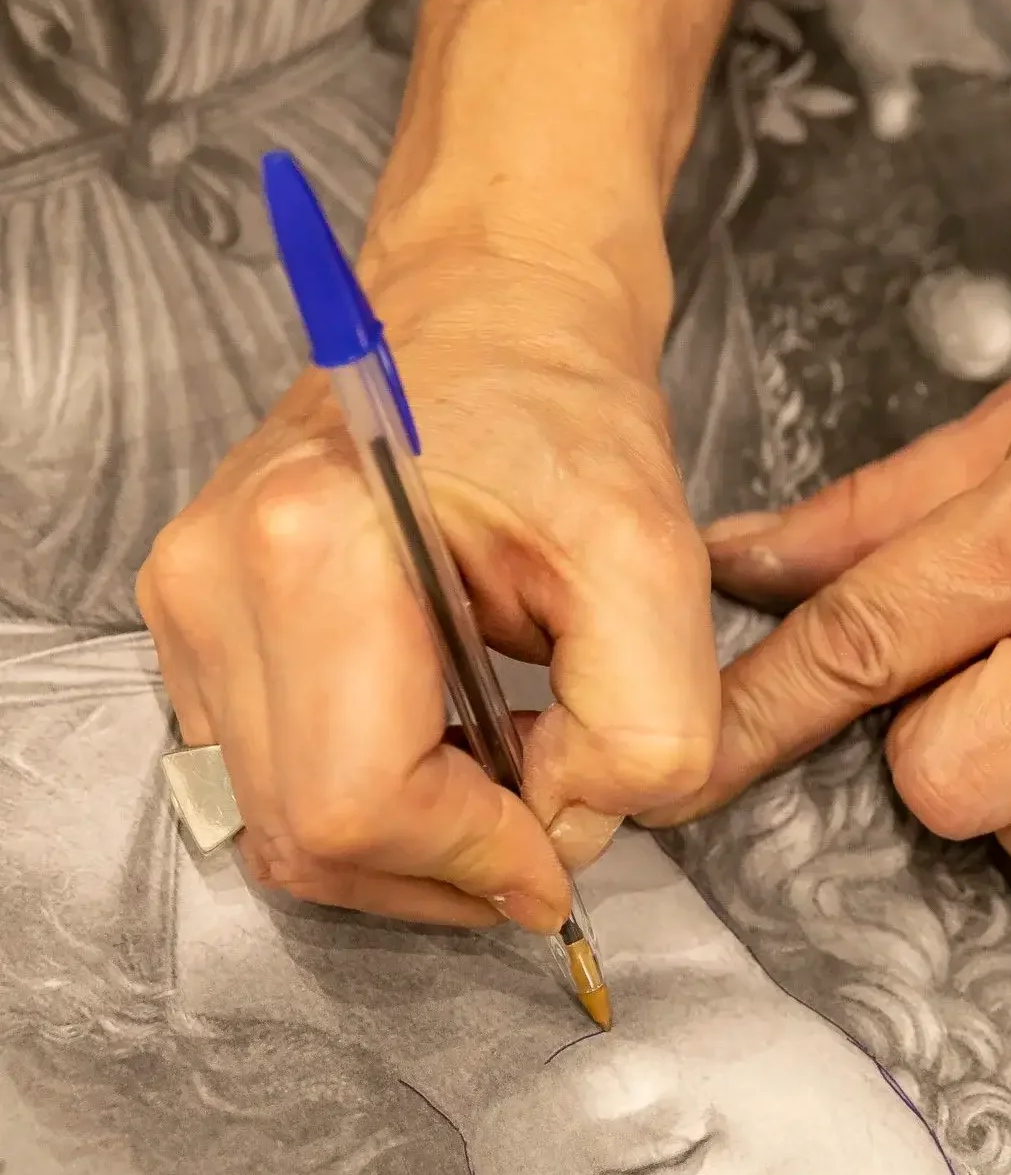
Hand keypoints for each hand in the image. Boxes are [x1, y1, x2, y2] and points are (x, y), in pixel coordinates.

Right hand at [139, 247, 717, 929]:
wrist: (492, 309)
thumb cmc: (562, 409)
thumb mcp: (656, 565)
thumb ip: (644, 733)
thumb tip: (563, 835)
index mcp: (311, 550)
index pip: (358, 806)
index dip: (472, 860)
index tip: (558, 848)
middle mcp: (217, 578)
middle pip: (307, 838)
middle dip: (443, 864)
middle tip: (541, 820)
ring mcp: (189, 602)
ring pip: (281, 827)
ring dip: (407, 840)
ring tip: (500, 767)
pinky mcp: (197, 621)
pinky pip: (270, 778)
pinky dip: (367, 800)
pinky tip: (445, 745)